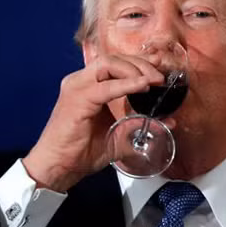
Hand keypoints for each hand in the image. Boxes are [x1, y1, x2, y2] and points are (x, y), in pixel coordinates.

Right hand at [22, 54, 164, 191]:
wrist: (58, 167)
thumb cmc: (81, 152)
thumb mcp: (118, 136)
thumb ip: (140, 127)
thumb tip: (168, 122)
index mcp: (88, 86)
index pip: (115, 64)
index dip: (138, 62)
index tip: (159, 65)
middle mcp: (80, 81)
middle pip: (113, 59)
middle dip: (140, 64)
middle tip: (159, 77)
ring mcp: (77, 88)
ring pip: (108, 64)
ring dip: (134, 70)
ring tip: (152, 81)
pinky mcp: (76, 100)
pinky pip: (106, 87)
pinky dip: (126, 84)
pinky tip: (142, 86)